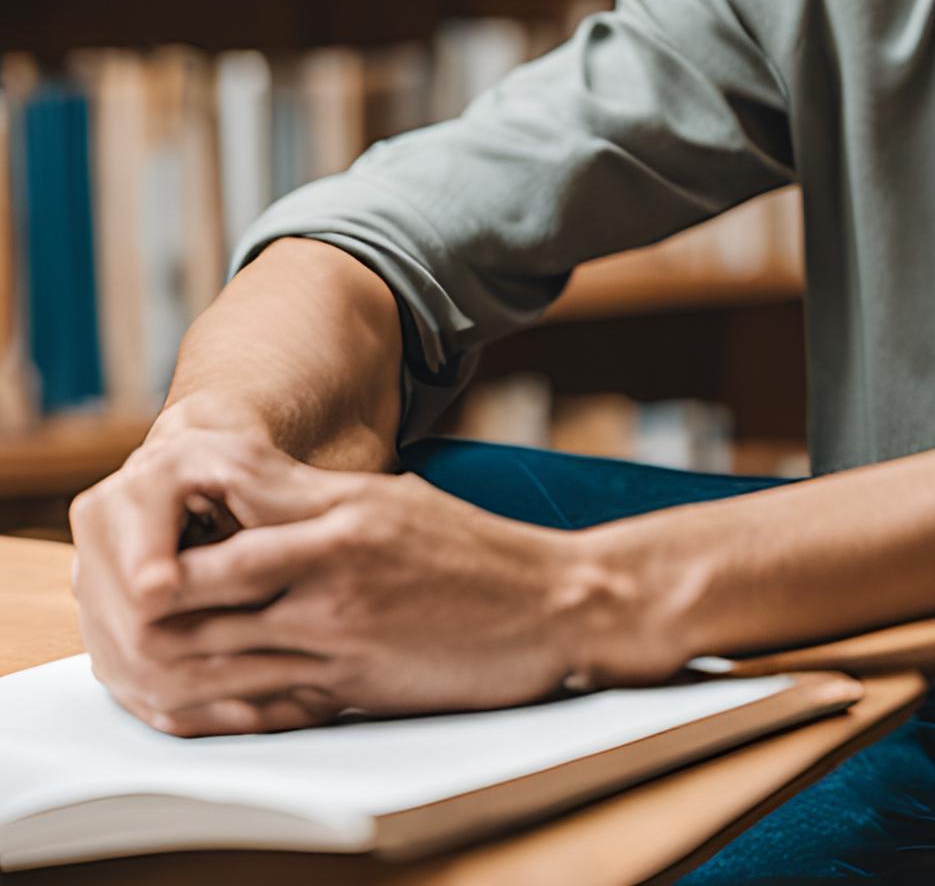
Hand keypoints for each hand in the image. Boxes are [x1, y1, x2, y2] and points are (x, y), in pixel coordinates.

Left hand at [75, 431, 601, 736]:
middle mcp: (333, 562)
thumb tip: (238, 492)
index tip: (150, 521)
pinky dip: (206, 704)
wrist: (553, 605)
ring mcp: (339, 628)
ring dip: (160, 657)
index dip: (171, 508)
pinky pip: (253, 701)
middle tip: (119, 600)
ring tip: (136, 652)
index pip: (226, 492)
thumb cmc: (475, 551)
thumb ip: (317, 501)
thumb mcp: (396, 501)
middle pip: (196, 579)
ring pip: (210, 649)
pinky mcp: (350, 684)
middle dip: (143, 593)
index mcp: (346, 506)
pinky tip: (185, 699)